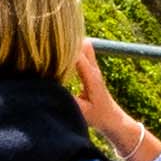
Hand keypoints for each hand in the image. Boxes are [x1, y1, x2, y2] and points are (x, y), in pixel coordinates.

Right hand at [61, 37, 160, 160]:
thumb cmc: (99, 116)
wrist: (113, 118)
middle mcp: (93, 69)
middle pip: (83, 44)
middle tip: (51, 44)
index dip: (63, 50)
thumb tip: (52, 90)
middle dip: (68, 42)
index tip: (47, 48)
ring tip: (55, 47)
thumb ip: (70, 100)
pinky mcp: (92, 69)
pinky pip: (83, 51)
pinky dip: (73, 49)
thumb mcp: (83, 112)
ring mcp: (94, 67)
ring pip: (84, 45)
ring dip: (71, 44)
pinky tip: (61, 53)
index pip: (77, 56)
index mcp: (91, 77)